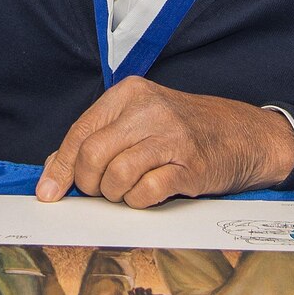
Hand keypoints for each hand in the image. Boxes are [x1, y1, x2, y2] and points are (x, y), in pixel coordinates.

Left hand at [35, 77, 293, 206]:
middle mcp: (148, 109)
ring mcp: (170, 135)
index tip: (50, 193)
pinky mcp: (189, 164)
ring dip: (114, 195)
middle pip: (92, 155)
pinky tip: (147, 194)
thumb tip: (54, 174)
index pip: (79, 133)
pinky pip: (146, 191)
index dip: (61, 167)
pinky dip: (138, 201)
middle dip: (88, 184)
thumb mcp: (139, 121)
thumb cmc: (184, 130)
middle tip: (100, 192)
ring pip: (116, 175)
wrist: (244, 135)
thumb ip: (98, 139)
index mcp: (129, 93)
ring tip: (126, 192)